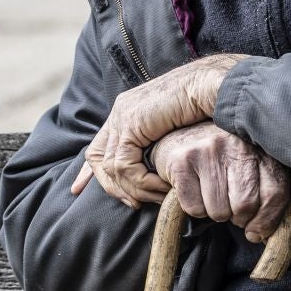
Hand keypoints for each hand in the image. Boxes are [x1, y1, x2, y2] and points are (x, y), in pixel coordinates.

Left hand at [72, 54, 243, 204]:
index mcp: (127, 110)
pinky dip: (142, 182)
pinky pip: (126, 166)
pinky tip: (161, 187)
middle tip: (133, 203)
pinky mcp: (132, 125)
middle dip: (111, 186)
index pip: (97, 145)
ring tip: (156, 197)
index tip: (80, 189)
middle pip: (97, 158)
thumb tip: (154, 168)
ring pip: (113, 168)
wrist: (210, 87)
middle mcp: (120, 111)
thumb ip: (156, 144)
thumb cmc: (203, 108)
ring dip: (135, 188)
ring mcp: (123, 116)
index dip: (89, 172)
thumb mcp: (173, 129)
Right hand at [147, 122, 289, 243]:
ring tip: (214, 196)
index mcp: (260, 149)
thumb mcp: (252, 171)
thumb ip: (265, 197)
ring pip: (219, 211)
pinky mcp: (182, 162)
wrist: (183, 137)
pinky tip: (197, 190)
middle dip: (238, 217)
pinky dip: (196, 209)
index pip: (274, 193)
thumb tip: (258, 235)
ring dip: (217, 213)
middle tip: (231, 207)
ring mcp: (208, 151)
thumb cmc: (224, 162)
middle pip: (245, 205)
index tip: (255, 230)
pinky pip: (194, 209)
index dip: (266, 220)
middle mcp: (236, 145)